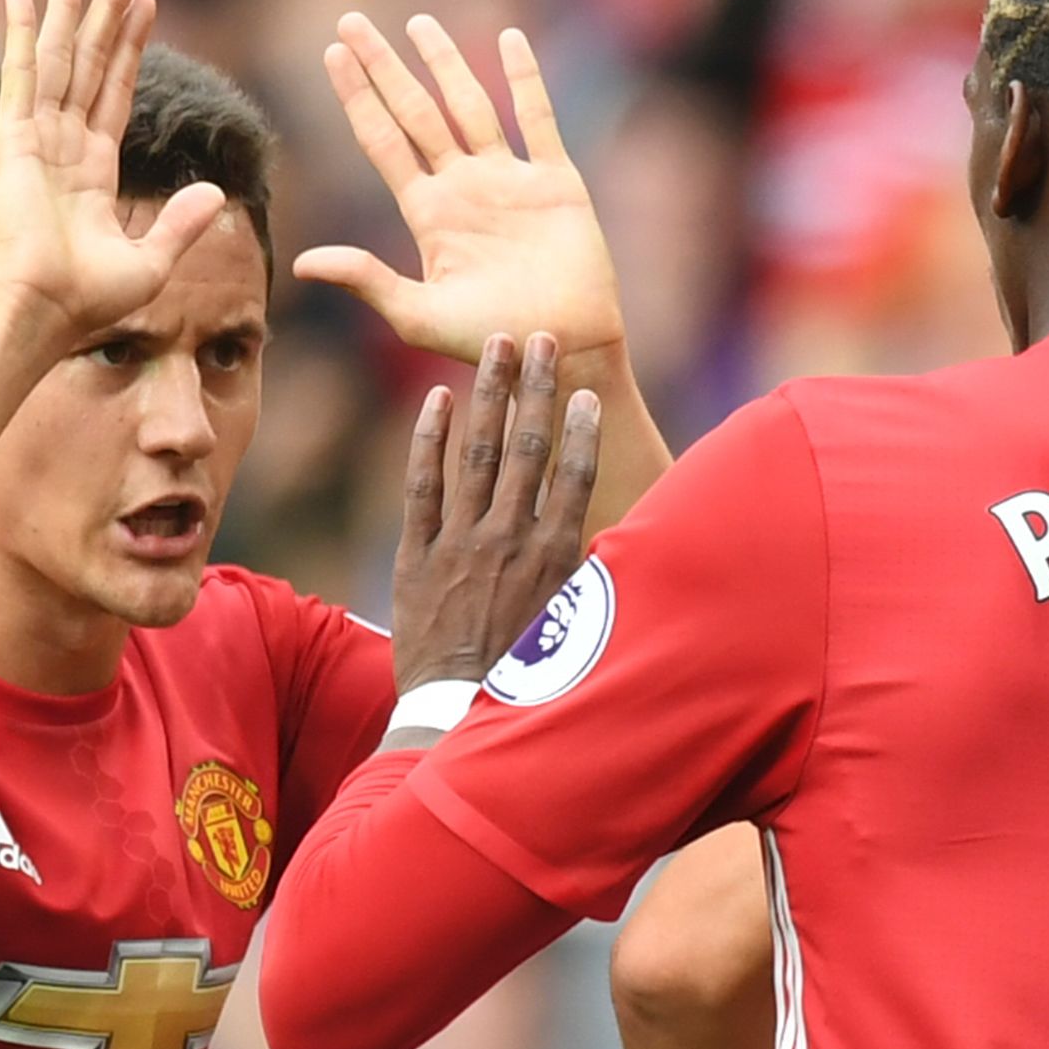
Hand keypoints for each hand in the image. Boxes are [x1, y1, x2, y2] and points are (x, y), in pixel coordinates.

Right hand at [0, 0, 231, 341]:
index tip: (145, 5)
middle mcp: (63, 144)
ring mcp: (36, 136)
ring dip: (71, 9)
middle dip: (106, 12)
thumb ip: (181, 223)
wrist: (45, 311)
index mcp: (93, 169)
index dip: (131, 48)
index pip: (116, 92)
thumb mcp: (152, 262)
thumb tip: (215, 193)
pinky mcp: (16, 136)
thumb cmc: (89, 301)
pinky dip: (22, 30)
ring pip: (61, 57)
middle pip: (90, 62)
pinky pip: (23, 72)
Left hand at [297, 15, 626, 367]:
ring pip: (470, 106)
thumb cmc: (490, 341)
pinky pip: (538, 120)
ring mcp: (510, 181)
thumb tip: (303, 262)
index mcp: (428, 213)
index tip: (334, 55)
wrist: (563, 348)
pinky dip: (525, 80)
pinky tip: (510, 40)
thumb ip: (367, 280)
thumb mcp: (418, 315)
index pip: (383, 140)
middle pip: (416, 112)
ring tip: (418, 23)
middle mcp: (464, 187)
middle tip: (352, 22)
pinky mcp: (557, 183)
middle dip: (384, 68)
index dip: (358, 98)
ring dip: (444, 64)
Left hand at [393, 332, 603, 695]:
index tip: (586, 390)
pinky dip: (430, 439)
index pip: (573, 476)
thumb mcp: (574, 626)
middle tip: (540, 339)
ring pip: (478, 453)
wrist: (455, 710)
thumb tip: (630, 546)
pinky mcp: (417, 553)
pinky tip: (438, 398)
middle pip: (528, 448)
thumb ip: (594, 577)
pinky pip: (423, 484)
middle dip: (536, 388)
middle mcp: (510, 539)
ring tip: (497, 346)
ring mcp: (460, 542)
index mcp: (554, 558)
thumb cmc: (526, 677)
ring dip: (490, 394)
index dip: (580, 429)